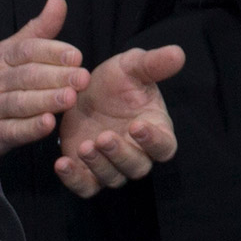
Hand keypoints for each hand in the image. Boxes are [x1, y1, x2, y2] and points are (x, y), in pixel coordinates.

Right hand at [0, 0, 87, 155]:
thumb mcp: (12, 51)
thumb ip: (39, 29)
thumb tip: (59, 0)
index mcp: (0, 58)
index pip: (27, 51)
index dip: (52, 52)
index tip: (76, 56)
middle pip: (26, 76)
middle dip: (55, 76)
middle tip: (82, 78)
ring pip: (19, 102)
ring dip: (45, 100)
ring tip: (69, 98)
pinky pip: (10, 130)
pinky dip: (28, 128)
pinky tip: (47, 124)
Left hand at [53, 45, 184, 196]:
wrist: (82, 92)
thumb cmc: (115, 82)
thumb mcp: (132, 67)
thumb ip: (154, 64)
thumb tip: (179, 53)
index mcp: (155, 130)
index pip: (164, 146)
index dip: (154, 141)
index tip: (137, 125)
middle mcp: (137, 153)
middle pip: (137, 167)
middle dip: (121, 154)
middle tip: (103, 137)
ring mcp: (111, 166)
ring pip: (112, 178)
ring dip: (98, 165)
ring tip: (84, 146)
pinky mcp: (86, 173)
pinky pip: (84, 186)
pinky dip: (74, 180)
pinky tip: (61, 164)